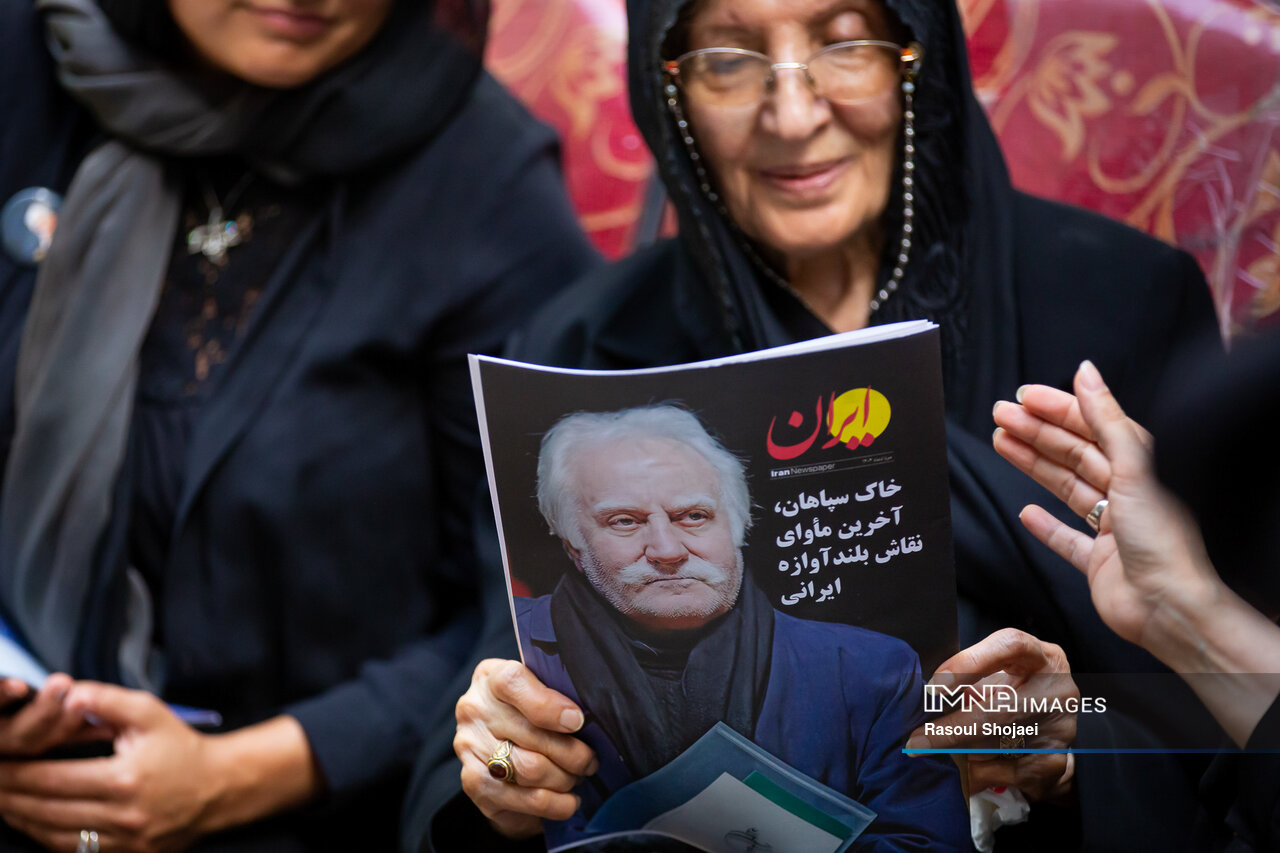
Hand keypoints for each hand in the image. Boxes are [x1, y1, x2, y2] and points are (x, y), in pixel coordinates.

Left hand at [0, 683, 219, 852]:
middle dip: (9, 796)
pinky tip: (31, 822)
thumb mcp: (150, 713)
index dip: (17, 772)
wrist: (219, 787)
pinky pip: (74, 851)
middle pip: (46, 810)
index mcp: (124, 778)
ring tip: (2, 802)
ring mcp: (124, 840)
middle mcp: (121, 814)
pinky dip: (44, 837)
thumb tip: (68, 693)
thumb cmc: (181, 747)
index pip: (53, 779)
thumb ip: (107, 700)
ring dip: (21, 819)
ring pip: (53, 835)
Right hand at [455, 659, 596, 838]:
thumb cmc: (529, 710)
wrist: (498, 740)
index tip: (577, 721)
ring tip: (578, 777)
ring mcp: (470, 748)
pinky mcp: (474, 783)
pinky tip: (568, 801)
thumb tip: (583, 717)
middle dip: (572, 753)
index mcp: (491, 677)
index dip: (548, 705)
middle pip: (530, 735)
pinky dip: (555, 804)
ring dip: (565, 778)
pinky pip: (523, 799)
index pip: (513, 682)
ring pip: (530, 770)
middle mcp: (474, 711)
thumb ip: (558, 694)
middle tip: (590, 760)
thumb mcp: (541, 689)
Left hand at [907, 628, 1077, 801]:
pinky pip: (1004, 773)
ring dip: (962, 752)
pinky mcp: (1054, 762)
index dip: (970, 662)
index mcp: (1043, 658)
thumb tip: (929, 699)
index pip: (1010, 646)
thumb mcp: (1001, 675)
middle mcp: (1057, 691)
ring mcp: (1060, 729)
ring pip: (999, 746)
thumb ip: (972, 679)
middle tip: (919, 741)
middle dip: (954, 729)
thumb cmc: (1018, 691)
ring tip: (936, 752)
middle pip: (1001, 710)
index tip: (936, 686)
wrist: (1055, 730)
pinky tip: (965, 770)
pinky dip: (977, 773)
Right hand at [992, 360, 1218, 651]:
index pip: (1091, 427)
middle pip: (1073, 453)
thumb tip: (1087, 374)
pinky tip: (1027, 512)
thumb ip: (1107, 420)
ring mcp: (1111, 528)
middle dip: (1035, 431)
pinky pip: (1067, 538)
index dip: (1056, 409)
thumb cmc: (1163, 543)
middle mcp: (1127, 494)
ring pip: (1066, 488)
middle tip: (1001, 416)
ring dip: (1033, 465)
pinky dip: (1046, 525)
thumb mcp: (1134, 468)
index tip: (1023, 397)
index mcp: (1140, 467)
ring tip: (1002, 444)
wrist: (1168, 608)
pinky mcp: (1098, 561)